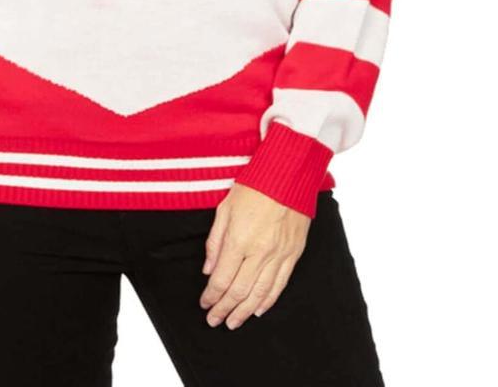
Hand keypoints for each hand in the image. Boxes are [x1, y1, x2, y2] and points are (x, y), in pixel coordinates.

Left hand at [199, 182, 310, 329]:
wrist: (288, 174)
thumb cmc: (254, 186)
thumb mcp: (224, 208)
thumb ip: (215, 241)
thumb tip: (209, 270)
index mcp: (239, 239)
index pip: (222, 279)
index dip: (211, 296)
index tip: (204, 304)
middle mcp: (260, 251)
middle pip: (240, 291)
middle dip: (224, 309)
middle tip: (214, 321)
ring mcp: (279, 255)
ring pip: (260, 294)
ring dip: (244, 312)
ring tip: (233, 322)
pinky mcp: (293, 254)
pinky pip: (280, 284)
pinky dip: (268, 301)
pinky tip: (258, 310)